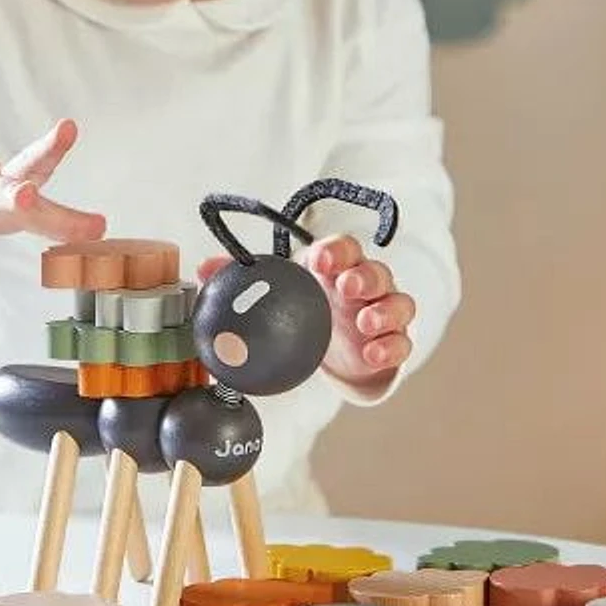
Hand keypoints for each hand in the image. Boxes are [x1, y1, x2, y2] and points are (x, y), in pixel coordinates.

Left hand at [197, 234, 413, 392]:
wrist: (336, 357)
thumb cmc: (305, 312)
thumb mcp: (276, 295)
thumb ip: (241, 280)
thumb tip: (203, 269)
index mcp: (335, 268)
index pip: (343, 248)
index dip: (336, 250)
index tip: (321, 260)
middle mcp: (365, 286)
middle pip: (375, 270)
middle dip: (364, 275)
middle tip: (345, 287)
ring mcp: (384, 313)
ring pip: (398, 303)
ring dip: (384, 311)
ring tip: (364, 324)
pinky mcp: (395, 344)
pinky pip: (403, 342)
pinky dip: (392, 346)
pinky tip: (373, 353)